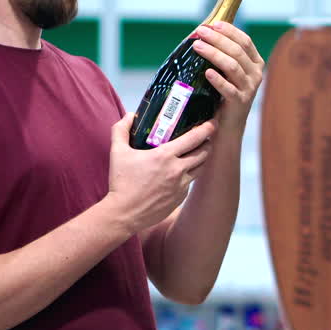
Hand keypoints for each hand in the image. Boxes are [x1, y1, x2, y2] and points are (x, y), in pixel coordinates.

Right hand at [106, 113, 215, 233]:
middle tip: (206, 137)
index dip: (208, 128)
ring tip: (197, 153)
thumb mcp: (117, 152)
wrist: (124, 213)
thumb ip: (121, 130)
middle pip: (204, 152)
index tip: (213, 123)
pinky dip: (188, 175)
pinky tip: (180, 172)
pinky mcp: (180, 198)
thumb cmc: (121, 182)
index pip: (195, 138)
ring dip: (201, 159)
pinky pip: (190, 182)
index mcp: (165, 156)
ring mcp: (181, 186)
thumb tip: (129, 116)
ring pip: (201, 168)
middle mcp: (178, 170)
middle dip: (207, 143)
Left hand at [191, 21, 264, 130]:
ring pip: (233, 66)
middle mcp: (256, 74)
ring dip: (214, 54)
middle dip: (218, 39)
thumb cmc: (224, 93)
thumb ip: (221, 54)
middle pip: (238, 51)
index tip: (213, 24)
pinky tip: (207, 72)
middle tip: (200, 33)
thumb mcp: (227, 72)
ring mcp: (249, 88)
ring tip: (197, 47)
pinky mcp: (240, 102)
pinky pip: (229, 88)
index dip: (229, 31)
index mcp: (255, 62)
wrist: (228, 124)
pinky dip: (218, 79)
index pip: (245, 41)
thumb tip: (202, 33)